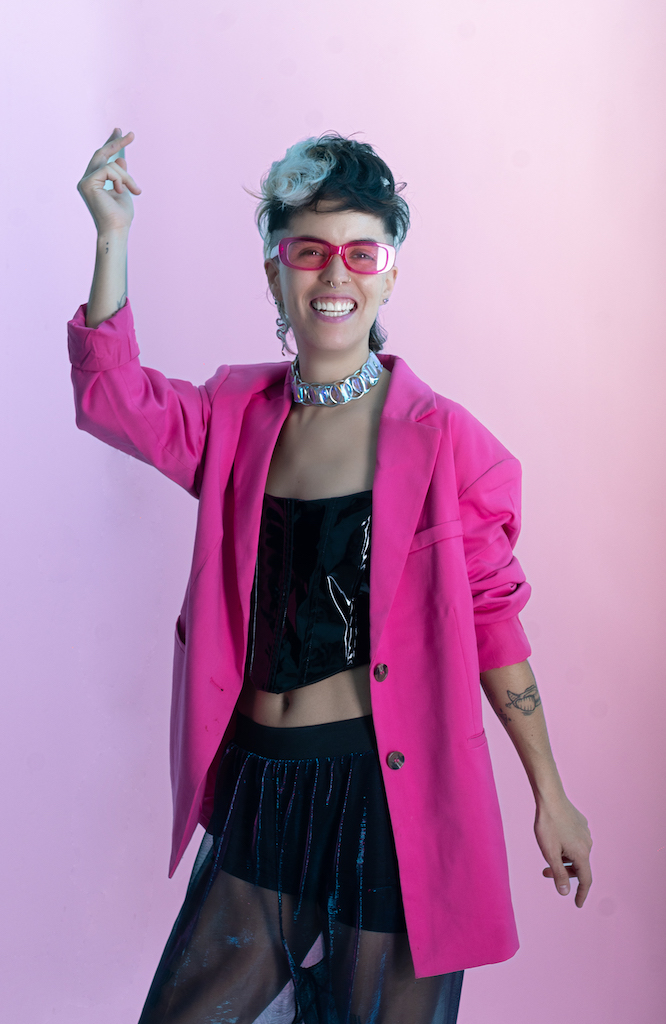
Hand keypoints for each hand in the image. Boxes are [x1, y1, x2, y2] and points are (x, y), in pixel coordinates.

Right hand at [77, 128, 141, 234]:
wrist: (116, 230)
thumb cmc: (121, 217)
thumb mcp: (124, 191)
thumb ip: (121, 176)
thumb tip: (121, 160)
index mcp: (95, 182)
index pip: (103, 158)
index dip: (112, 144)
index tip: (122, 133)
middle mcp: (87, 180)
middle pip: (102, 154)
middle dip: (116, 143)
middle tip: (131, 134)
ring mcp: (85, 181)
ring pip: (110, 164)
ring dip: (127, 177)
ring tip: (134, 191)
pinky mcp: (87, 183)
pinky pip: (109, 169)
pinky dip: (120, 179)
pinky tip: (122, 191)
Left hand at [534, 792, 592, 906]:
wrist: (550, 798)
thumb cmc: (548, 825)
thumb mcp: (550, 853)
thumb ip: (558, 874)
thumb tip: (565, 892)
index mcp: (582, 854)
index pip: (585, 880)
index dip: (581, 894)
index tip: (577, 904)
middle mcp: (588, 844)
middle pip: (579, 867)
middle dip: (564, 873)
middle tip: (546, 872)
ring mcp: (585, 833)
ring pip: (576, 853)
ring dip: (564, 859)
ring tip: (548, 852)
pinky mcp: (581, 823)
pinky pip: (575, 841)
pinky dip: (566, 847)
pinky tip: (554, 839)